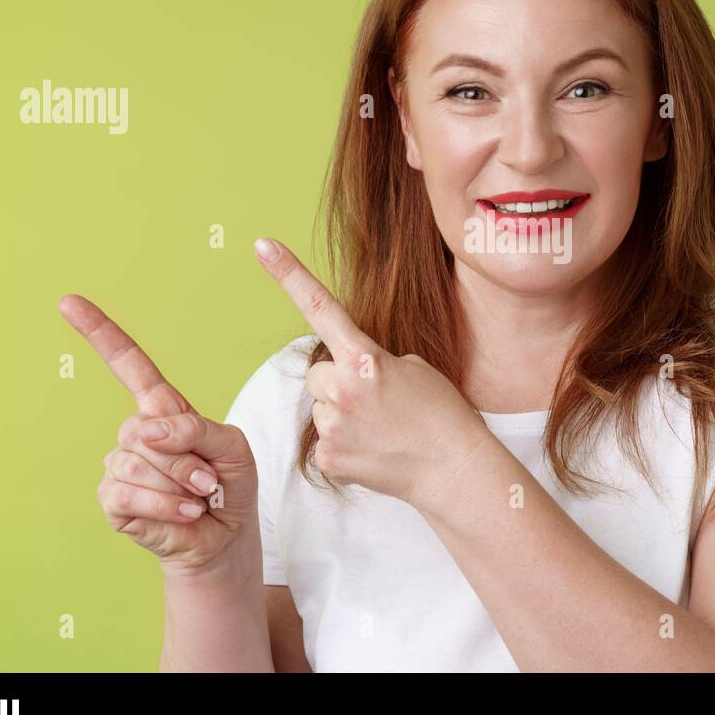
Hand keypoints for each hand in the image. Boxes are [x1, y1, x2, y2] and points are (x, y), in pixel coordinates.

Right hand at [59, 294, 259, 577]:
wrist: (223, 538)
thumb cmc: (229, 485)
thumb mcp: (231, 447)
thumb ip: (197, 429)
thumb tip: (147, 432)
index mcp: (163, 409)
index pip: (128, 364)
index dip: (100, 333)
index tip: (68, 301)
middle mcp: (135, 433)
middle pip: (148, 429)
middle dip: (188, 458)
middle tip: (209, 480)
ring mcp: (119, 465)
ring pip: (141, 463)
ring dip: (181, 485)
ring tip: (198, 498)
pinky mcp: (112, 499)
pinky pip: (131, 494)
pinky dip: (167, 506)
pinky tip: (184, 513)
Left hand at [252, 237, 494, 510]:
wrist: (453, 469)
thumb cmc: (441, 413)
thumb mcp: (412, 367)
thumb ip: (368, 361)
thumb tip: (343, 374)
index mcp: (365, 358)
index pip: (321, 308)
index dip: (289, 274)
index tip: (262, 245)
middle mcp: (343, 389)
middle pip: (317, 372)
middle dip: (337, 381)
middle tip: (375, 399)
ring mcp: (333, 426)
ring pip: (321, 407)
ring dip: (342, 412)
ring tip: (380, 427)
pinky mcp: (328, 458)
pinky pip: (325, 439)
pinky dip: (345, 443)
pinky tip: (374, 448)